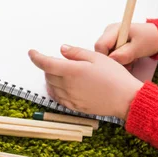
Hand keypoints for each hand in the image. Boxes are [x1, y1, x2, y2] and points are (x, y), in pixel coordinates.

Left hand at [28, 45, 142, 119]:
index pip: (46, 63)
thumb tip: (62, 49)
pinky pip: (58, 98)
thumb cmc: (115, 76)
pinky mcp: (74, 107)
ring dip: (52, 78)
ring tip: (62, 73)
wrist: (125, 98)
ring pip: (51, 87)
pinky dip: (56, 90)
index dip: (36, 57)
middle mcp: (68, 86)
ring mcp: (70, 98)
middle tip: (59, 61)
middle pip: (48, 75)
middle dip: (49, 66)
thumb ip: (77, 53)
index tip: (31, 52)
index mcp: (72, 71)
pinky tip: (63, 87)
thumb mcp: (98, 58)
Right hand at [95, 22, 157, 65]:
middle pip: (102, 52)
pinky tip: (131, 59)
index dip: (107, 57)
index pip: (100, 46)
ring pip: (107, 55)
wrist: (157, 37)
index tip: (120, 63)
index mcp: (114, 29)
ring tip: (133, 59)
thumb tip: (112, 58)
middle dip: (114, 61)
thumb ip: (126, 53)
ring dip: (119, 61)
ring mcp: (111, 39)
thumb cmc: (150, 39)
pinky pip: (112, 56)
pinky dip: (121, 60)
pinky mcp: (114, 44)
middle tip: (130, 62)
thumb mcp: (139, 47)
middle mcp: (109, 32)